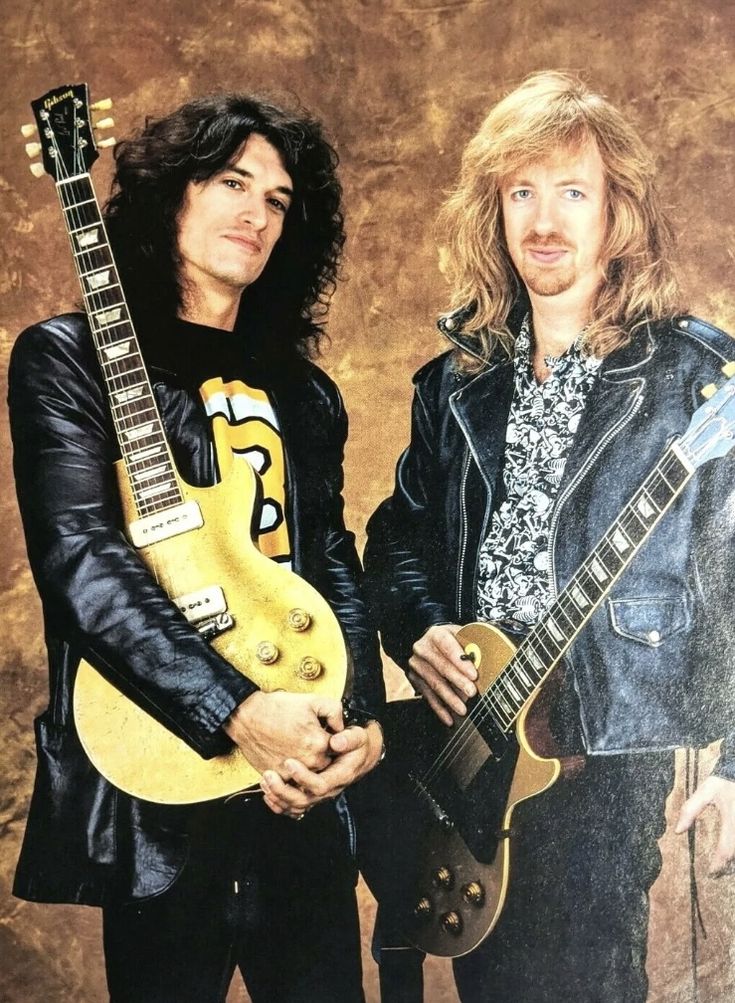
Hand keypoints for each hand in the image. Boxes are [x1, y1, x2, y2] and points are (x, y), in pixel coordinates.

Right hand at [223, 690, 342, 778]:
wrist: (247, 716)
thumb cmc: (277, 708)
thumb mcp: (312, 701)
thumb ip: (335, 711)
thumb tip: (341, 727)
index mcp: (320, 743)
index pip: (339, 749)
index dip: (335, 741)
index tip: (328, 736)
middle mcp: (309, 761)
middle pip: (326, 765)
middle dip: (322, 755)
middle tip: (312, 744)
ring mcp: (293, 771)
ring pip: (309, 775)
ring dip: (308, 768)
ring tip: (300, 752)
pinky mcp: (278, 777)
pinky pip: (292, 784)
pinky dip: (292, 777)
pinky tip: (289, 762)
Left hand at [260, 721, 383, 817]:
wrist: (360, 753)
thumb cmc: (357, 744)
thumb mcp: (359, 737)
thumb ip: (349, 739)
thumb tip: (335, 742)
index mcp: (340, 777)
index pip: (320, 785)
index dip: (303, 777)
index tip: (289, 762)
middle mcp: (329, 790)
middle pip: (304, 800)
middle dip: (283, 790)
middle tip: (269, 775)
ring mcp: (319, 795)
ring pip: (296, 806)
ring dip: (278, 797)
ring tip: (265, 781)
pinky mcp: (310, 794)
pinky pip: (293, 807)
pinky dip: (278, 803)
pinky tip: (267, 792)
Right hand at [408, 624, 476, 725]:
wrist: (427, 643)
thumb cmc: (450, 641)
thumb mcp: (460, 635)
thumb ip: (471, 645)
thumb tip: (486, 661)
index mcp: (436, 634)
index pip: (448, 647)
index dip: (460, 661)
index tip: (474, 674)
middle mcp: (422, 648)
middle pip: (441, 667)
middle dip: (458, 682)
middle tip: (472, 693)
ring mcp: (417, 665)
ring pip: (435, 684)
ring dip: (450, 699)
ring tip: (463, 709)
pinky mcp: (415, 679)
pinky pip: (428, 696)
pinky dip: (439, 709)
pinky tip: (449, 718)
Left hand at [675, 774, 734, 875]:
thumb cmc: (723, 782)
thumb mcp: (705, 791)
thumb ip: (690, 810)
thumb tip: (677, 831)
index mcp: (732, 819)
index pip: (726, 850)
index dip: (719, 865)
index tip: (711, 873)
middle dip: (729, 867)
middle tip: (718, 872)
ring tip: (726, 865)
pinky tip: (731, 854)